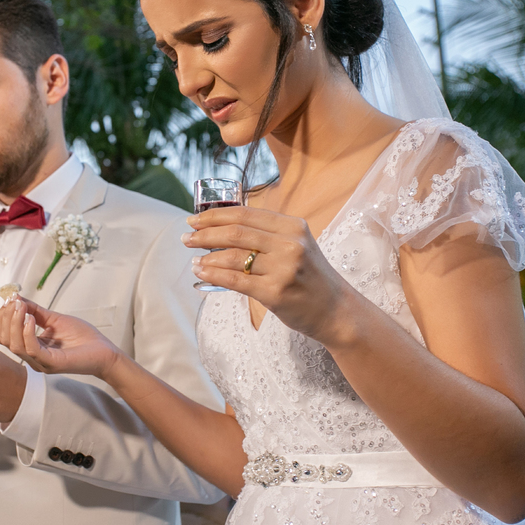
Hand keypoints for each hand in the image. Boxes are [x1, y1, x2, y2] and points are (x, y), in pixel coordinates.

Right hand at [0, 296, 121, 378]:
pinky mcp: (51, 363)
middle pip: (4, 340)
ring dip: (15, 323)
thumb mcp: (54, 319)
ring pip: (15, 345)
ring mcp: (40, 362)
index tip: (10, 299)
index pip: (4, 335)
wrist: (103, 351)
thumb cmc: (82, 337)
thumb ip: (35, 311)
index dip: (3, 316)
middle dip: (6, 318)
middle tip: (15, 302)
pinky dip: (27, 332)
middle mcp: (32, 358)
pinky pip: (31, 349)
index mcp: (30, 347)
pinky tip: (31, 319)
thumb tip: (16, 297)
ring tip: (22, 307)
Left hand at [183, 206, 347, 339]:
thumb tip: (222, 226)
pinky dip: (214, 274)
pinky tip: (202, 271)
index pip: (245, 213)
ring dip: (207, 256)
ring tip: (194, 258)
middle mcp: (289, 243)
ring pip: (233, 256)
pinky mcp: (275, 292)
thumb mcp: (296, 245)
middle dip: (205, 234)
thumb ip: (267, 234)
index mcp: (292, 226)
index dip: (215, 215)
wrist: (337, 310)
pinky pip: (236, 280)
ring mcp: (283, 268)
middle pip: (235, 232)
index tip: (195, 219)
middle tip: (186, 238)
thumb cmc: (311, 277)